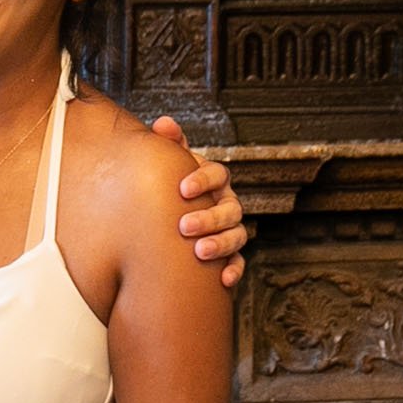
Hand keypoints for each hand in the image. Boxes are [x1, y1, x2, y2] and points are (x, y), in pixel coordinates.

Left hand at [146, 118, 245, 290]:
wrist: (165, 220)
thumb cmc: (168, 188)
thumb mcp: (168, 166)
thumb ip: (168, 144)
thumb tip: (164, 123)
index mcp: (214, 180)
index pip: (218, 174)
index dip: (203, 180)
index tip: (182, 189)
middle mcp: (227, 203)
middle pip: (230, 208)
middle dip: (210, 217)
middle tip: (184, 226)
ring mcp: (230, 229)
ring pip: (238, 235)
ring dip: (221, 243)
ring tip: (199, 252)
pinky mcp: (229, 254)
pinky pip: (238, 262)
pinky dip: (234, 270)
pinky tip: (223, 279)